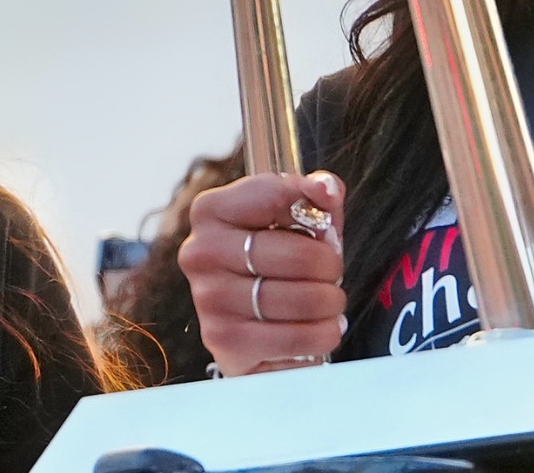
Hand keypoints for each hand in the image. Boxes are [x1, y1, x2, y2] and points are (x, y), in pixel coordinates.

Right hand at [178, 171, 346, 377]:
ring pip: (303, 300)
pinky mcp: (224, 343)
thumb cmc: (277, 258)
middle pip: (299, 255)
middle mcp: (201, 252)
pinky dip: (322, 335)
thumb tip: (326, 190)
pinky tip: (321, 328)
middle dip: (331, 266)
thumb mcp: (296, 216)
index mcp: (212, 210)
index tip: (326, 226)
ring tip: (329, 302)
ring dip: (331, 303)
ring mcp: (209, 300)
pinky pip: (295, 340)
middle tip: (332, 273)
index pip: (277, 196)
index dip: (317, 212)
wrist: (251, 321)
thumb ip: (315, 194)